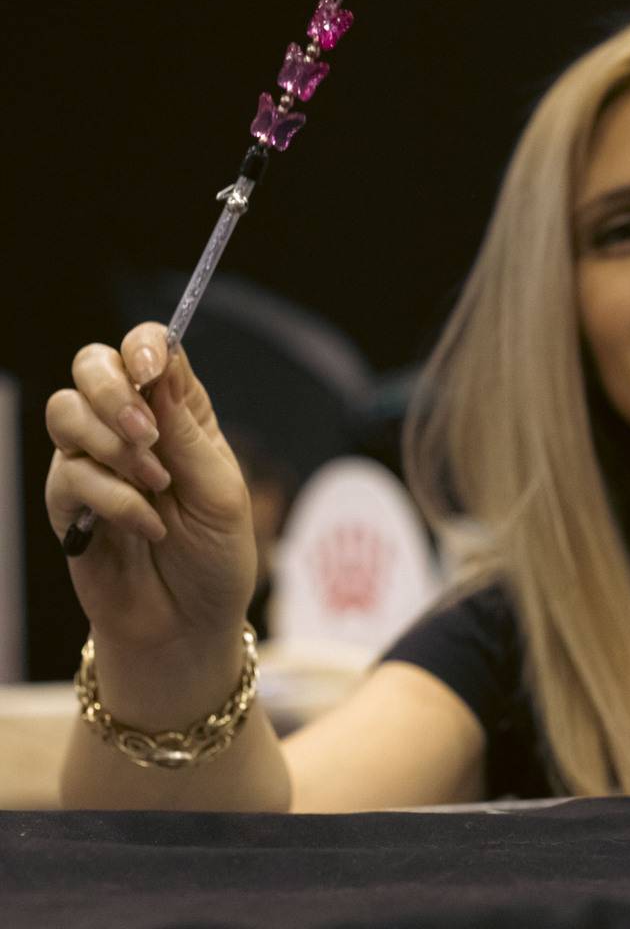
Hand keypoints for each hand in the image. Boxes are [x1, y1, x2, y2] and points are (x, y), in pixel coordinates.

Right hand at [44, 322, 255, 655]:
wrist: (190, 623)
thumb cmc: (217, 556)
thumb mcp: (222, 492)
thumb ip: (188, 432)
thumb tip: (159, 371)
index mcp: (180, 413)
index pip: (151, 351)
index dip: (145, 347)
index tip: (150, 372)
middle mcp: (131, 428)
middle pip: (93, 365)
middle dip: (112, 390)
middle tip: (147, 435)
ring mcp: (94, 461)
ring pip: (67, 412)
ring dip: (113, 446)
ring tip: (155, 487)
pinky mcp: (67, 501)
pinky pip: (69, 474)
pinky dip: (115, 499)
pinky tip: (148, 526)